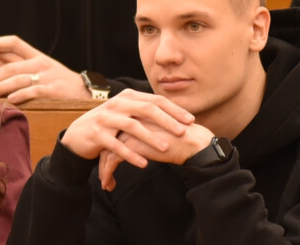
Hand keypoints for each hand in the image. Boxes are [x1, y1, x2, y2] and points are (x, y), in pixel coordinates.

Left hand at [0, 35, 90, 102]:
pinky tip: (10, 100)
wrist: (85, 92)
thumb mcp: (41, 69)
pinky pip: (35, 91)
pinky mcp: (54, 90)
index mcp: (35, 55)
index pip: (12, 43)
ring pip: (18, 78)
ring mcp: (47, 76)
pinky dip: (22, 95)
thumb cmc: (57, 82)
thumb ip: (19, 66)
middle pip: (9, 65)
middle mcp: (40, 63)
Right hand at [60, 88, 195, 164]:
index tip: (190, 120)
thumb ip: (145, 110)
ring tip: (166, 149)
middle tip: (183, 132)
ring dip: (150, 138)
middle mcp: (118, 104)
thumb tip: (174, 113)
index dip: (174, 109)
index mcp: (128, 97)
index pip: (155, 100)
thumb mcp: (127, 112)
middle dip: (167, 121)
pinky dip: (131, 154)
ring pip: (132, 126)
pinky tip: (143, 163)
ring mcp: (106, 118)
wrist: (78, 134)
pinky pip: (116, 145)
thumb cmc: (109, 124)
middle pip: (147, 109)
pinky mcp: (97, 134)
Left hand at [96, 118, 212, 190]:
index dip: (113, 145)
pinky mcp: (133, 144)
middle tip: (104, 174)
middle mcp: (133, 120)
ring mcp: (132, 131)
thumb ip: (152, 133)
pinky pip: (112, 160)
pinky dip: (108, 173)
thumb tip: (145, 143)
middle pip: (109, 139)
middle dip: (104, 158)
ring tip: (106, 183)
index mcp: (140, 114)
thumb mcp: (164, 132)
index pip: (118, 130)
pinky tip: (109, 184)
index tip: (110, 160)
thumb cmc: (186, 138)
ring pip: (107, 150)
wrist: (195, 142)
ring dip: (104, 169)